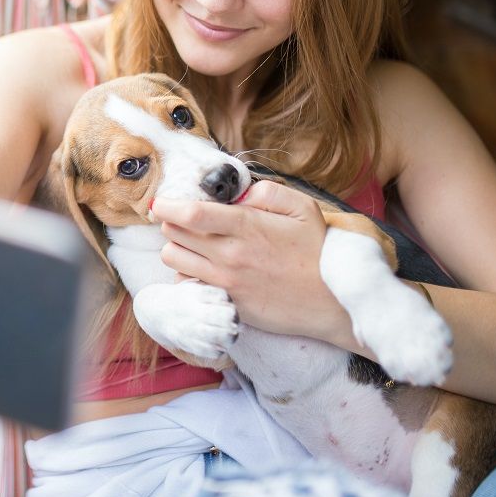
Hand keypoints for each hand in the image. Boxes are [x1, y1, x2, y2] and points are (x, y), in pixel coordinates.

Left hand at [151, 179, 347, 341]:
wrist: (334, 303)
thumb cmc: (319, 252)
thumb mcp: (303, 209)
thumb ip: (266, 193)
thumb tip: (237, 194)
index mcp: (246, 227)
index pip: (189, 213)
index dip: (167, 205)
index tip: (161, 202)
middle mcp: (229, 255)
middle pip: (173, 234)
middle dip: (172, 222)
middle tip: (184, 219)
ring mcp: (226, 282)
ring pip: (174, 259)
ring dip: (177, 247)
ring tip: (194, 243)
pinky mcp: (227, 303)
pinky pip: (188, 284)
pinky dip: (188, 273)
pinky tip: (205, 267)